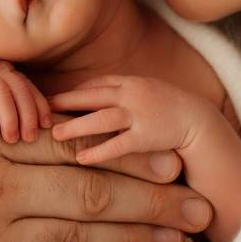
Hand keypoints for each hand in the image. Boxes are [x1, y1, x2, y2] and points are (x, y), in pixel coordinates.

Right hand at [0, 31, 51, 143]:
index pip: (29, 88)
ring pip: (1, 94)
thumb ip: (3, 91)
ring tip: (12, 138)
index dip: (40, 106)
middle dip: (28, 116)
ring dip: (9, 118)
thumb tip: (19, 118)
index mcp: (6, 69)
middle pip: (19, 92)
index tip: (47, 125)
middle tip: (30, 138)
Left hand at [51, 76, 197, 165]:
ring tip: (55, 134)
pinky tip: (80, 158)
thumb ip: (119, 92)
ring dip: (76, 126)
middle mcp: (133, 94)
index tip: (52, 100)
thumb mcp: (143, 92)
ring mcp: (140, 115)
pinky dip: (98, 152)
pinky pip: (118, 145)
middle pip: (91, 97)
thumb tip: (90, 98)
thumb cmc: (167, 108)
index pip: (94, 85)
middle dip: (65, 103)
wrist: (198, 122)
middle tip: (41, 110)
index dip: (72, 93)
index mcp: (130, 82)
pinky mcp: (147, 137)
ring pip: (101, 119)